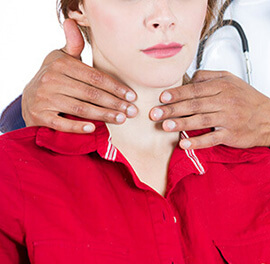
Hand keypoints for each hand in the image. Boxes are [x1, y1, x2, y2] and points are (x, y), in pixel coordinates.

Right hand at [21, 19, 137, 132]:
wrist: (30, 98)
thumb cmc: (55, 77)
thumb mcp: (62, 59)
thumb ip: (73, 45)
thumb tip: (71, 21)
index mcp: (61, 64)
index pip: (95, 77)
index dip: (115, 87)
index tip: (132, 96)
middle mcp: (52, 80)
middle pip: (90, 94)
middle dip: (114, 103)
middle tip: (132, 111)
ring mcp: (44, 99)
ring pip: (80, 108)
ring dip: (103, 115)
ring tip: (121, 119)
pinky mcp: (40, 116)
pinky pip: (62, 123)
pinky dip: (78, 127)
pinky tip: (93, 128)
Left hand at [150, 70, 269, 149]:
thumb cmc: (249, 100)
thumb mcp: (232, 80)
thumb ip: (209, 77)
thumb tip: (189, 79)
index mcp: (223, 86)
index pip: (195, 89)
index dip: (177, 93)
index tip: (162, 97)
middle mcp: (225, 101)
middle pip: (194, 104)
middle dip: (172, 109)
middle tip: (154, 113)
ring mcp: (228, 119)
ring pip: (200, 120)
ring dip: (180, 123)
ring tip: (164, 126)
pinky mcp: (231, 134)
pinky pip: (211, 138)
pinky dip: (197, 142)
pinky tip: (184, 144)